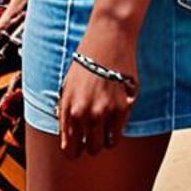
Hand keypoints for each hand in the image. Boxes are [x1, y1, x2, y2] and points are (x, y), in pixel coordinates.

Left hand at [58, 19, 138, 157]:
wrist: (108, 39)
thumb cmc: (86, 60)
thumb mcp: (67, 87)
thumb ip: (66, 112)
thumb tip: (69, 134)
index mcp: (68, 110)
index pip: (69, 148)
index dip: (74, 151)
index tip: (78, 148)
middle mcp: (85, 114)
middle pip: (89, 150)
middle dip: (90, 146)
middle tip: (94, 136)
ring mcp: (105, 112)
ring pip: (105, 145)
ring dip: (105, 140)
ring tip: (105, 128)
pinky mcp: (124, 107)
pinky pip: (119, 134)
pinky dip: (117, 132)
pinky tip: (115, 120)